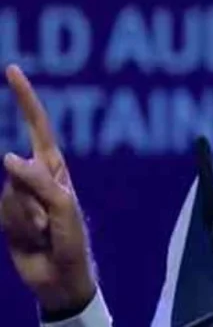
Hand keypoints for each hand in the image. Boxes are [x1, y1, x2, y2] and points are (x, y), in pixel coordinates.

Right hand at [0, 65, 95, 312]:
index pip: (38, 123)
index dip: (25, 96)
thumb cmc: (72, 238)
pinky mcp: (5, 216)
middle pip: (16, 164)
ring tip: (45, 230)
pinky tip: (33, 239)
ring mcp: (18, 196)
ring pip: (10, 193)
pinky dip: (19, 227)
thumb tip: (7, 157)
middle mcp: (34, 175)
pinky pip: (4, 212)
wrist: (60, 276)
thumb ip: (37, 181)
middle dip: (25, 196)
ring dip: (28, 216)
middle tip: (44, 218)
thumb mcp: (63, 206)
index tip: (12, 69)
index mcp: (54, 164)